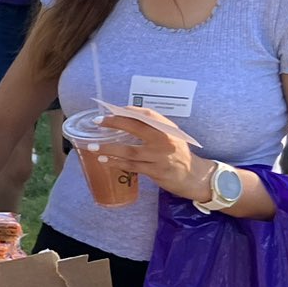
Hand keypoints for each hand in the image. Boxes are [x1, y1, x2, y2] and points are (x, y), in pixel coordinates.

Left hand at [87, 115, 204, 199]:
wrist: (194, 176)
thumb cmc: (178, 152)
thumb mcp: (170, 135)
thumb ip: (152, 127)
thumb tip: (124, 117)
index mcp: (167, 128)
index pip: (147, 114)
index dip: (128, 110)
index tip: (112, 110)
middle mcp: (164, 140)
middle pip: (136, 128)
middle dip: (114, 123)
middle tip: (97, 122)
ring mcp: (159, 157)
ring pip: (130, 151)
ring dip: (109, 148)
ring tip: (93, 146)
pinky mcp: (156, 172)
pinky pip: (132, 166)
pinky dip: (116, 163)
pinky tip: (104, 160)